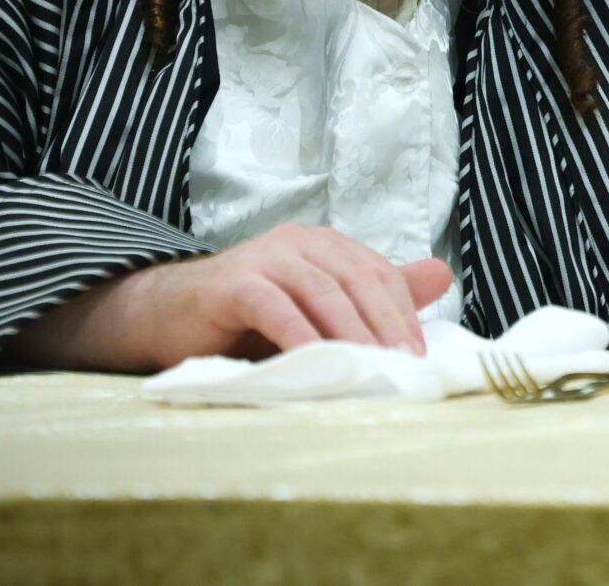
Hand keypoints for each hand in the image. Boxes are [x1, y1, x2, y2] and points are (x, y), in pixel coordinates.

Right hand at [6, 223, 454, 372]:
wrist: (165, 317)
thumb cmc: (245, 320)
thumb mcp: (316, 309)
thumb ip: (374, 294)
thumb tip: (443, 274)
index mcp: (324, 245)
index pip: (377, 274)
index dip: (403, 312)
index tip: (420, 356)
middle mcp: (298, 241)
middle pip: (357, 280)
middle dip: (386, 325)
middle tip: (404, 365)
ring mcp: (264, 258)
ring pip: (323, 292)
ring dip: (352, 333)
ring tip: (372, 368)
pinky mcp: (233, 283)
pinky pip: (276, 308)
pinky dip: (300, 335)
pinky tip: (316, 361)